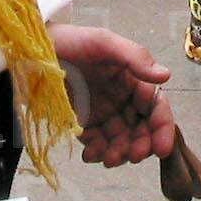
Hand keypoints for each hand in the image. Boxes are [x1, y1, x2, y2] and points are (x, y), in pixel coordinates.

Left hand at [50, 23, 176, 167]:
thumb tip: (166, 76)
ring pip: (121, 141)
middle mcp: (122, 98)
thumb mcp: (104, 42)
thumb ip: (135, 58)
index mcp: (133, 79)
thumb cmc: (71, 41)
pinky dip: (98, 153)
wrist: (34, 50)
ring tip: (109, 158)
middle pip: (141, 129)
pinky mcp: (84, 124)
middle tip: (133, 156)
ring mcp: (103, 112)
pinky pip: (97, 144)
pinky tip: (90, 154)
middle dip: (141, 145)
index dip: (162, 127)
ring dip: (120, 153)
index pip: (155, 107)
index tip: (162, 147)